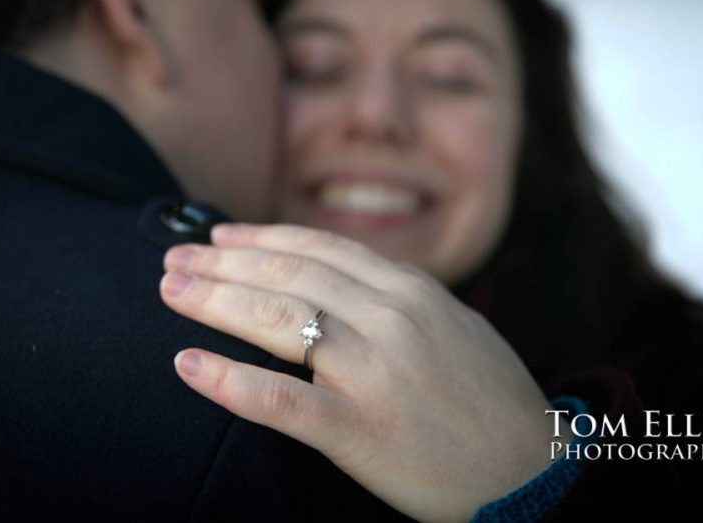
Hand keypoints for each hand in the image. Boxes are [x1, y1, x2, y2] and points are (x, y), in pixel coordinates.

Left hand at [160, 223, 570, 522]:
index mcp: (409, 289)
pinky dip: (228, 381)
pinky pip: (281, 400)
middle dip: (222, 262)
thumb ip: (395, 295)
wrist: (532, 466)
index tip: (217, 235)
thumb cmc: (490, 396)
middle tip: (172, 259)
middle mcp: (388, 317)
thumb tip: (337, 274)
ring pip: (278, 319)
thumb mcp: (451, 322)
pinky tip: (187, 366)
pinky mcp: (360, 428)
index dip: (260, 237)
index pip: (317, 248)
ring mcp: (373, 371)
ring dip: (215, 301)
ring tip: (170, 292)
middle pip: (288, 274)